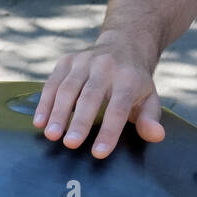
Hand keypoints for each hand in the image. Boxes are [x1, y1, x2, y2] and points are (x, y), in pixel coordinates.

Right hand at [33, 31, 165, 158]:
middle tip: (70, 144)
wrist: (124, 44)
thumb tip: (157, 135)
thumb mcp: (149, 98)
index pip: (119, 107)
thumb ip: (150, 119)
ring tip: (51, 136)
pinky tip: (40, 122)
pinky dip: (44, 102)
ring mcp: (85, 61)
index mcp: (129, 78)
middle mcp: (107, 66)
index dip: (109, 131)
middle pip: (91, 96)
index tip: (99, 153)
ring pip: (68, 88)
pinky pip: (53, 82)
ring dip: (58, 113)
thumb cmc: (136, 82)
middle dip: (80, 121)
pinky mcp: (67, 60)